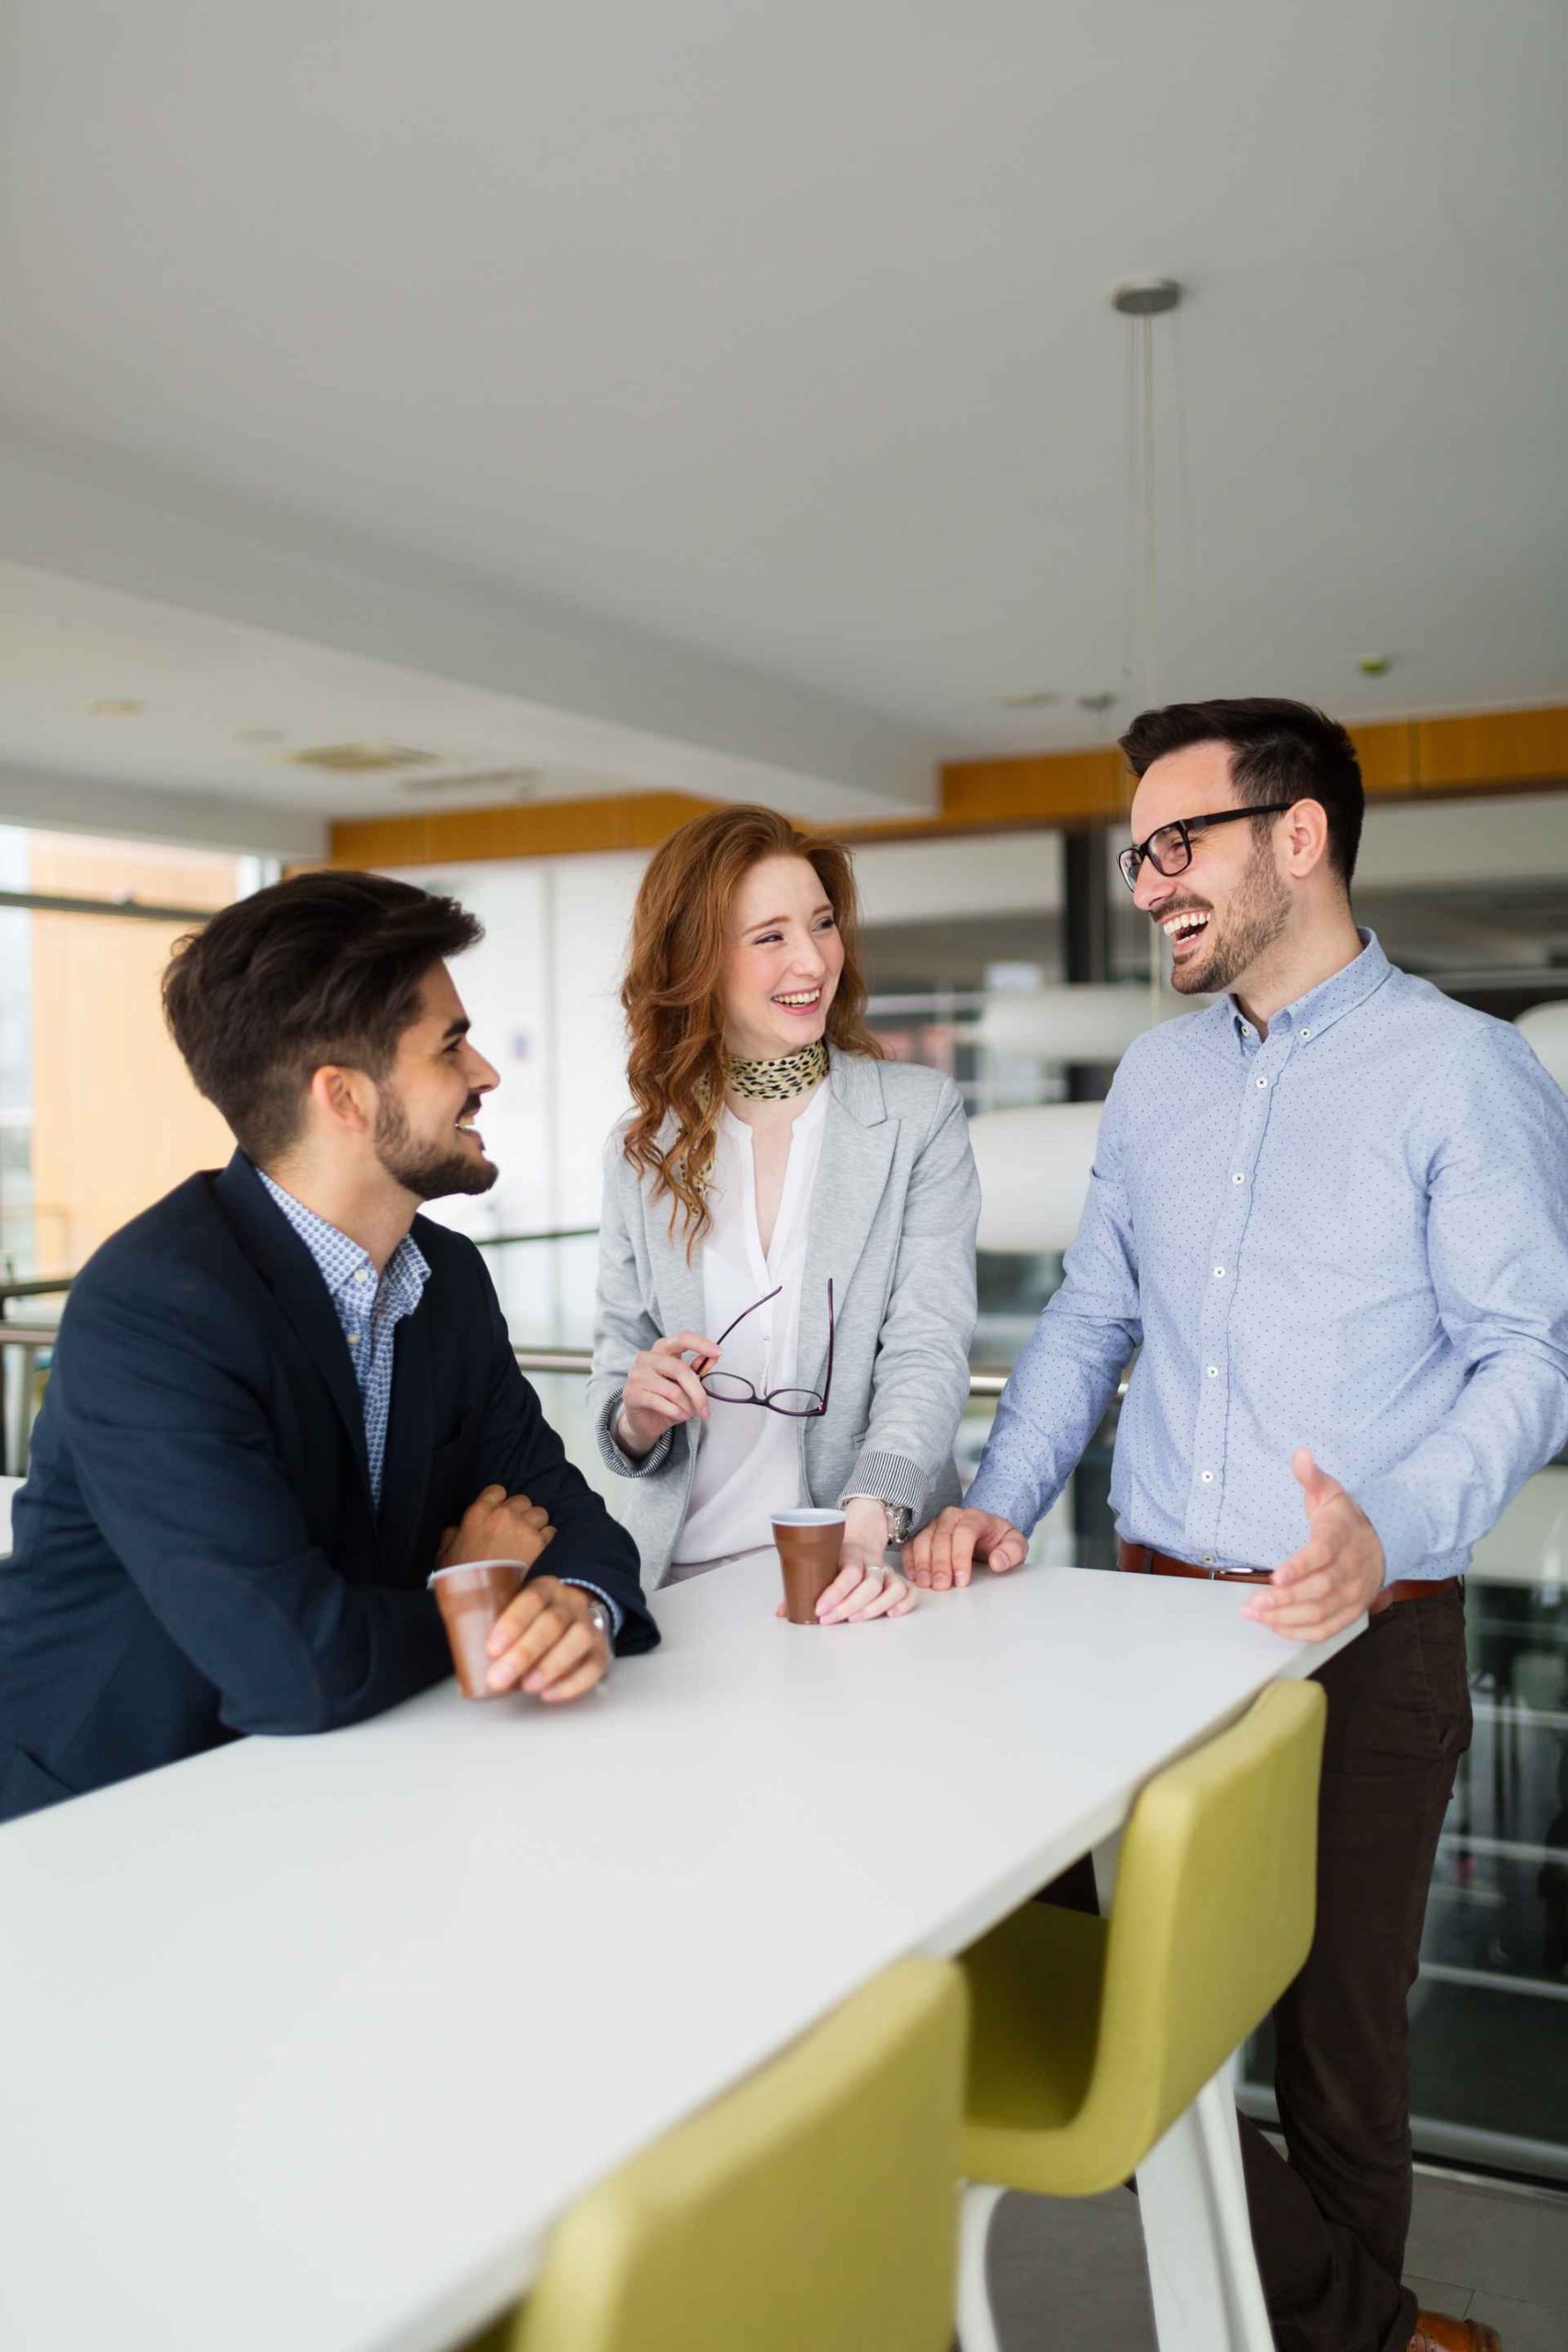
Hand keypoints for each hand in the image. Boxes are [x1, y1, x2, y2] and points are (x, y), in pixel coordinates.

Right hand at [437, 1485, 554, 1570]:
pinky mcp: (538, 1542)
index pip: (497, 1490)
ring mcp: (523, 1527)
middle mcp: (503, 1514)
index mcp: (479, 1512)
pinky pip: (550, 1530)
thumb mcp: (445, 1553)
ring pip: (539, 1513)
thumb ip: (451, 1534)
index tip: (499, 1513)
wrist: (480, 1597)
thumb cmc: (459, 1576)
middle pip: (522, 1500)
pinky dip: (546, 1537)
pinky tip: (539, 1547)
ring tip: (529, 1537)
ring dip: (535, 1523)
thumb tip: (456, 1529)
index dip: (499, 1501)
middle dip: (519, 1513)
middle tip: (515, 1529)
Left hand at [484, 1575, 611, 1701]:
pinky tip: (549, 1694)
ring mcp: (590, 1626)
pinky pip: (594, 1667)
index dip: (512, 1623)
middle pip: (552, 1623)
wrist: (576, 1616)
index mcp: (546, 1588)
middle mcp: (571, 1603)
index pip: (531, 1599)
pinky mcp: (602, 1651)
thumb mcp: (518, 1611)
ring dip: (551, 1665)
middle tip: (499, 1679)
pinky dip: (572, 1683)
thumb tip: (465, 1672)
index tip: (492, 1649)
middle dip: (524, 1653)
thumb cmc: (534, 1620)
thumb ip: (497, 1631)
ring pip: (579, 1640)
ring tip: (527, 1687)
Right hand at [616, 1331, 719, 1457]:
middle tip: (706, 1409)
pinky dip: (676, 1412)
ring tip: (689, 1413)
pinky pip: (661, 1403)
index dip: (701, 1344)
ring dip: (687, 1406)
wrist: (643, 1421)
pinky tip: (680, 1416)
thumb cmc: (666, 1399)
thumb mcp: (685, 1384)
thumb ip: (697, 1369)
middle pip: (680, 1369)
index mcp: (662, 1349)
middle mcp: (647, 1357)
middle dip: (698, 1393)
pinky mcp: (632, 1393)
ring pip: (673, 1390)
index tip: (718, 1352)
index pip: (682, 1338)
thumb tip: (712, 1357)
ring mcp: (637, 1375)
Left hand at [776, 1505, 915, 1623]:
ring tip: (855, 1620)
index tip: (819, 1609)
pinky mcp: (900, 1581)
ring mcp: (888, 1571)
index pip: (848, 1572)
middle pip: (869, 1584)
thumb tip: (781, 1612)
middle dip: (849, 1605)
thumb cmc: (836, 1558)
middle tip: (830, 1620)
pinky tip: (890, 1615)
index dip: (835, 1593)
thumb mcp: (820, 1561)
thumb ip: (802, 1584)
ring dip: (875, 1607)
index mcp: (850, 1553)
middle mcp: (872, 1561)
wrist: (862, 1538)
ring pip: (892, 1588)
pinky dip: (904, 1604)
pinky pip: (910, 1592)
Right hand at [902, 1505, 1026, 1589]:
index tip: (962, 1580)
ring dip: (923, 1563)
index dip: (961, 1556)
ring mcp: (935, 1524)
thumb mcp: (1015, 1544)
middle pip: (941, 1537)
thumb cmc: (999, 1540)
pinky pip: (912, 1544)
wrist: (988, 1534)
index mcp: (975, 1517)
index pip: (964, 1532)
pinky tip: (914, 1576)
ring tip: (926, 1584)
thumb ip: (1012, 1552)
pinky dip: (911, 1560)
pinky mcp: (924, 1533)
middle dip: (940, 1563)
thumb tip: (997, 1562)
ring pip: (923, 1539)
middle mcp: (952, 1516)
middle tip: (942, 1586)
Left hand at [1242, 1449, 1384, 1641]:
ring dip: (1286, 1618)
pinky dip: (1301, 1632)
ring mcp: (1353, 1593)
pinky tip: (1276, 1626)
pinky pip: (1328, 1629)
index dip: (1300, 1567)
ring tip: (1256, 1615)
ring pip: (1321, 1613)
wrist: (1383, 1542)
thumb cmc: (1345, 1518)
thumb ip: (1311, 1477)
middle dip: (1284, 1600)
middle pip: (1319, 1590)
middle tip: (1253, 1604)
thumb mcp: (1330, 1492)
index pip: (1323, 1554)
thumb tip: (1300, 1455)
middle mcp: (1351, 1569)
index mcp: (1341, 1537)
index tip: (1276, 1576)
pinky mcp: (1352, 1611)